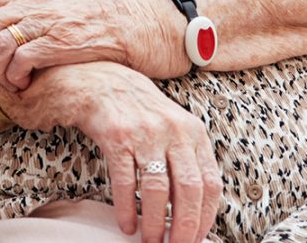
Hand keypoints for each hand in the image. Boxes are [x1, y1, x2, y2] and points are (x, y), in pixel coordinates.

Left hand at [0, 0, 186, 90]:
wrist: (130, 23)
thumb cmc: (89, 22)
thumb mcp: (51, 8)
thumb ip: (24, 15)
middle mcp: (31, 5)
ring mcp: (44, 23)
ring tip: (9, 81)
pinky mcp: (59, 42)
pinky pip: (21, 58)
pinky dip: (15, 75)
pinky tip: (26, 83)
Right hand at [65, 63, 221, 242]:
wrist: (97, 80)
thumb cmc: (136, 108)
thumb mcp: (171, 124)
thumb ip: (186, 157)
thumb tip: (195, 208)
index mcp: (192, 130)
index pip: (210, 183)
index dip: (206, 217)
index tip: (197, 238)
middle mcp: (172, 130)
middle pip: (188, 190)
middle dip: (184, 227)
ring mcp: (144, 132)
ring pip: (158, 190)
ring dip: (156, 223)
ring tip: (150, 241)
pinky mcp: (117, 136)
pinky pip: (126, 181)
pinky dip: (127, 208)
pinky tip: (126, 223)